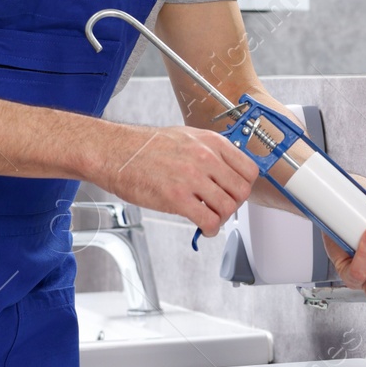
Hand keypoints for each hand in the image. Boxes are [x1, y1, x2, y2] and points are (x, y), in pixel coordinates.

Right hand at [94, 124, 258, 236]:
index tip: (235, 192)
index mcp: (211, 142)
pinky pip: (208, 220)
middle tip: (222, 208)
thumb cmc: (146, 146)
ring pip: (227, 207)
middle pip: (242, 191)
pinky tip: (203, 227)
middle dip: (235, 204)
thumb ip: (211, 152)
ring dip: (222, 218)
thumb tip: (227, 171)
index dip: (245, 186)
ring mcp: (192, 177)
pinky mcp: (177, 198)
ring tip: (211, 219)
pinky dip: (210, 229)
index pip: (249, 169)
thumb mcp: (187, 137)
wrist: (116, 152)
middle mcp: (206, 158)